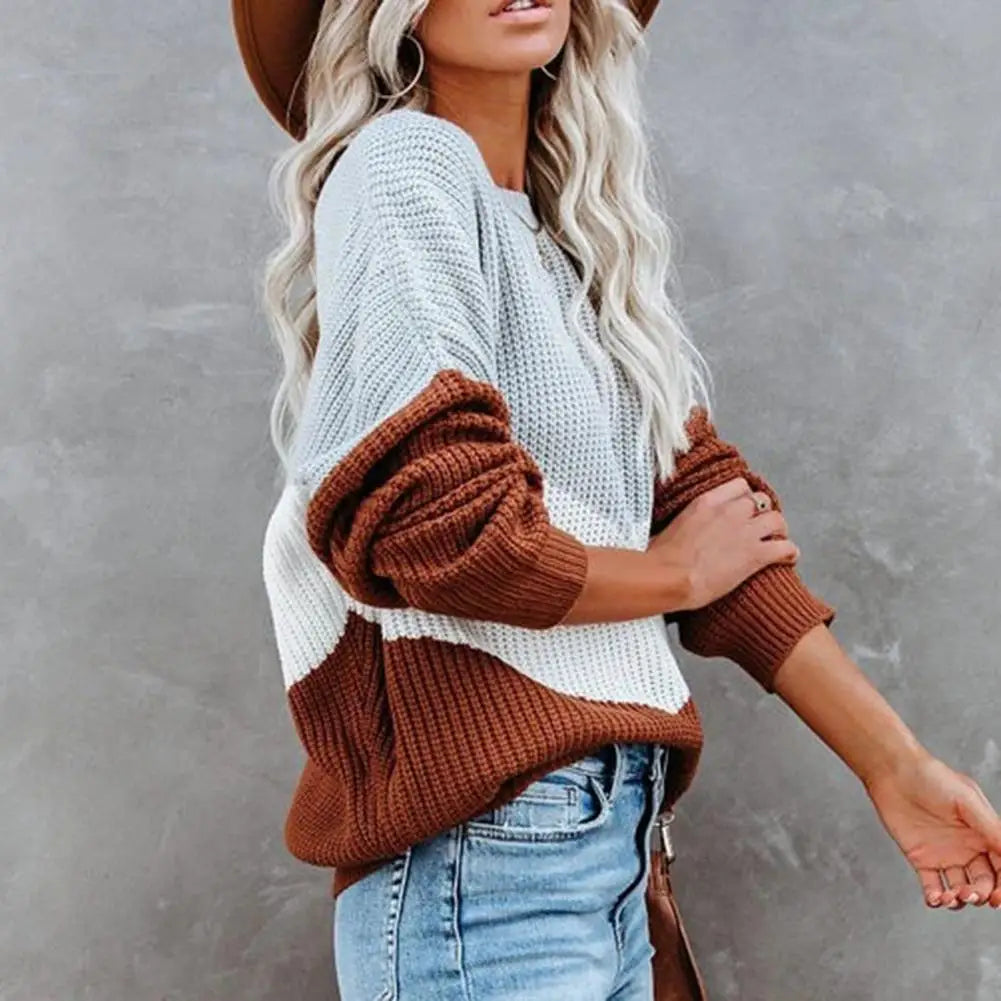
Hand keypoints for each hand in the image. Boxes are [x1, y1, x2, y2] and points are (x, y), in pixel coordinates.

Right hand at [647, 476, 799, 610]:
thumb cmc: (659, 558)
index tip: (743, 507)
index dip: (744, 497)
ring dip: (778, 530)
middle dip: (761, 513)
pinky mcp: (755, 555)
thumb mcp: (667, 528)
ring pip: (777, 520)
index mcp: (706, 502)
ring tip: (777, 539)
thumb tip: (676, 532)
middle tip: (759, 527)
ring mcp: (745, 532)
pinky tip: (789, 559)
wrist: (668, 577)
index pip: (739, 486)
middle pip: (760, 501)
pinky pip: (785, 548)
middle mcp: (729, 511)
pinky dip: (790, 553)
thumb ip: (683, 523)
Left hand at [863, 750, 1000, 909]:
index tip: (998, 898)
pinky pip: (932, 885)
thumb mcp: (968, 801)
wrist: (892, 772)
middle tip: (971, 894)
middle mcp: (968, 848)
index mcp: (984, 834)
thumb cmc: (932, 778)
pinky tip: (935, 898)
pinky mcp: (921, 859)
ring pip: (961, 888)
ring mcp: (945, 855)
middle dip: (982, 894)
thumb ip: (992, 829)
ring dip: (959, 899)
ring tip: (951, 896)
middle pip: (984, 882)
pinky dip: (936, 898)